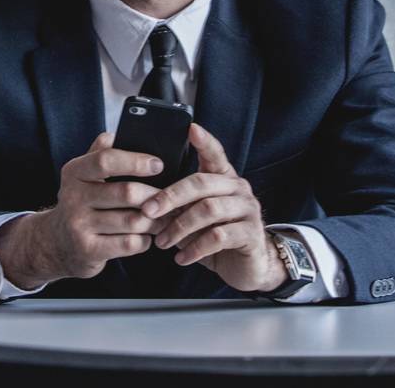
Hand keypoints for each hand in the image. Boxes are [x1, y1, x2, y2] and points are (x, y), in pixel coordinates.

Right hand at [0, 131, 175, 288]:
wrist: (55, 243)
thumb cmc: (81, 202)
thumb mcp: (83, 175)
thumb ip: (101, 152)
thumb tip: (122, 133)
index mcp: (75, 172)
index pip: (105, 160)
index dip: (135, 161)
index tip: (158, 164)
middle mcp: (73, 197)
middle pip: (126, 192)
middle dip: (154, 195)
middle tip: (172, 197)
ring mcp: (79, 225)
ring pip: (133, 220)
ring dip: (155, 220)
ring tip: (165, 217)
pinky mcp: (88, 250)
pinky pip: (129, 244)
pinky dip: (145, 240)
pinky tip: (146, 236)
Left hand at [137, 123, 286, 293]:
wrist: (245, 265)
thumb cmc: (214, 234)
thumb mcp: (194, 215)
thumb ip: (177, 203)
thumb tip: (142, 197)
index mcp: (223, 177)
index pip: (215, 153)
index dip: (204, 141)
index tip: (191, 128)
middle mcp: (239, 188)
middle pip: (202, 183)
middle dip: (170, 196)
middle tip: (147, 210)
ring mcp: (248, 210)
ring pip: (209, 210)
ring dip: (179, 227)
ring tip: (161, 242)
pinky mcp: (251, 234)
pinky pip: (218, 237)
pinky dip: (195, 248)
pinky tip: (181, 258)